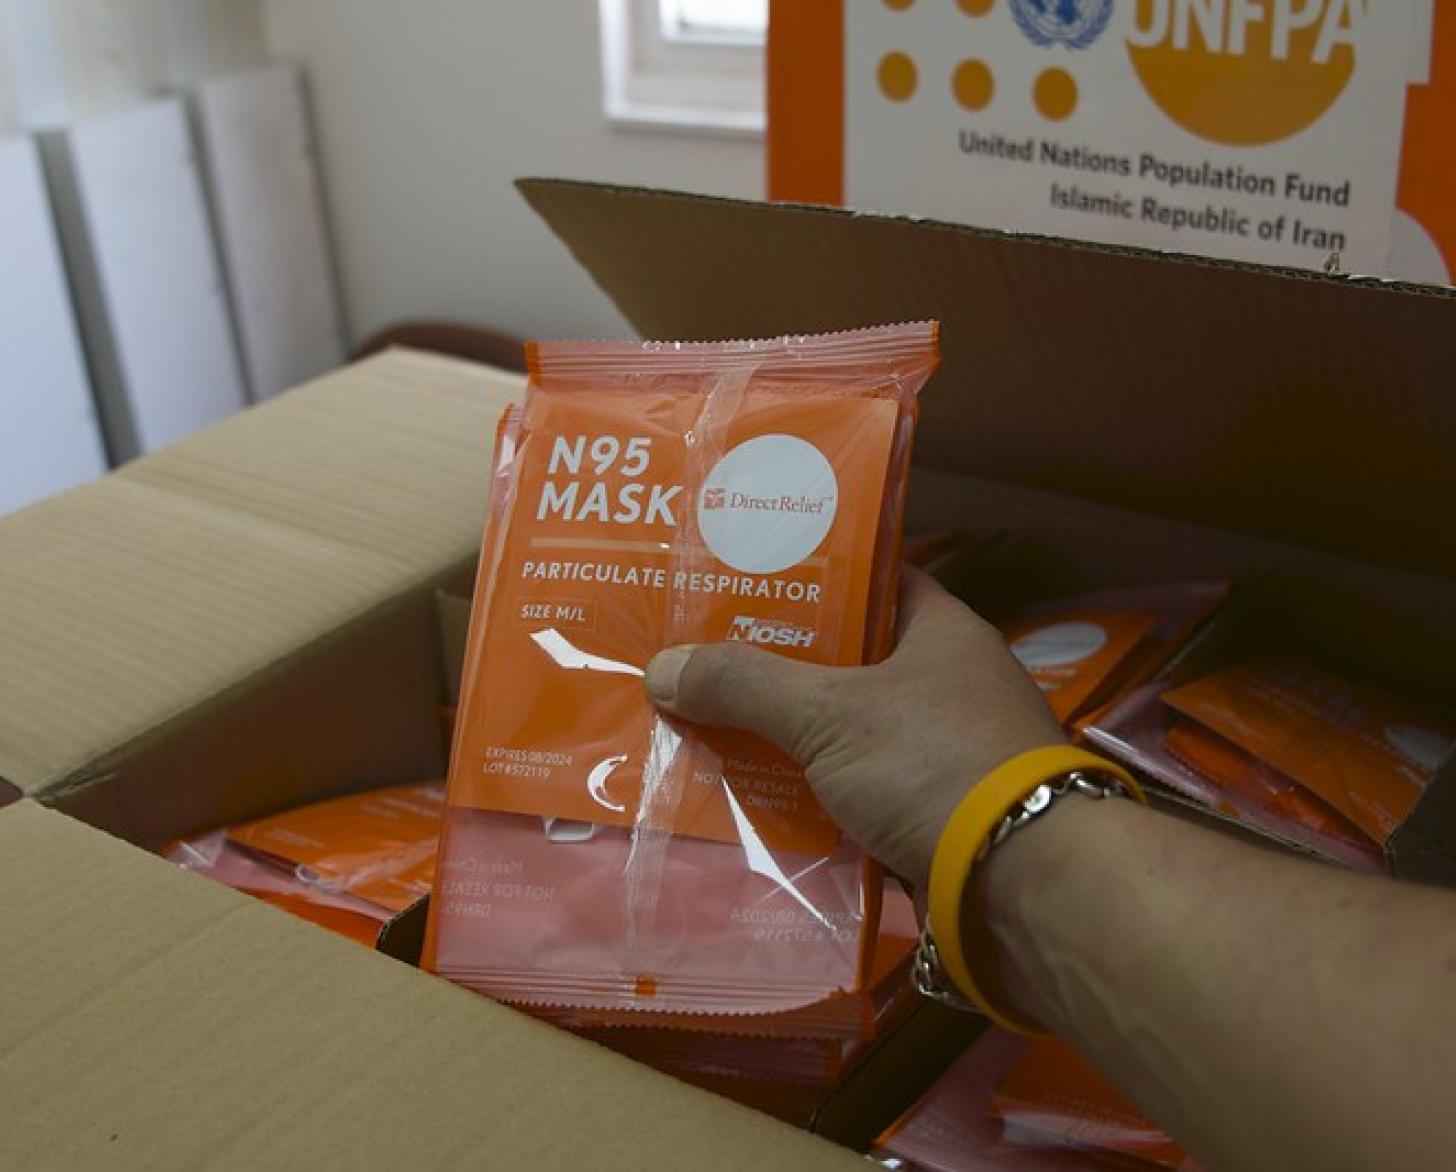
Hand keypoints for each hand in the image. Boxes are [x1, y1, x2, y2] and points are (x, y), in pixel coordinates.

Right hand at [644, 567, 1064, 884]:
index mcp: (941, 632)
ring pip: (851, 738)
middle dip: (779, 672)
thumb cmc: (934, 765)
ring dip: (791, 745)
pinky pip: (860, 800)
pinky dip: (815, 805)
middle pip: (850, 666)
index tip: (741, 584)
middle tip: (704, 666)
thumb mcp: (830, 714)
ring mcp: (948, 757)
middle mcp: (950, 687)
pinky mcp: (939, 821)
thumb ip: (746, 685)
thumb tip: (662, 666)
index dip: (809, 579)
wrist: (1025, 887)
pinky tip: (756, 811)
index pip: (871, 581)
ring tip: (710, 736)